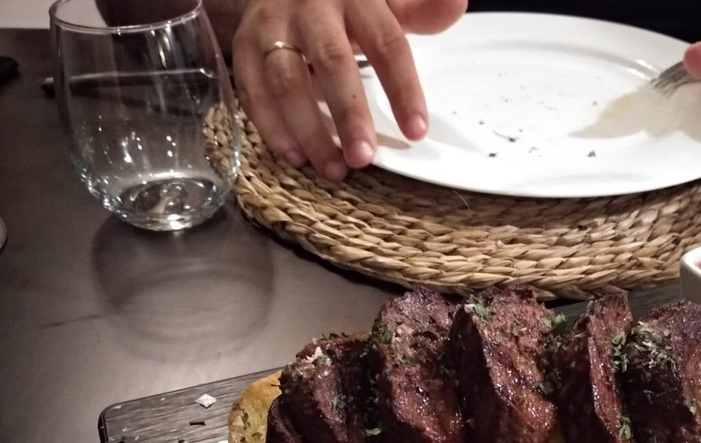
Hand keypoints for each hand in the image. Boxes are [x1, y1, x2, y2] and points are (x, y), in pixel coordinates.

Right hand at [232, 0, 465, 180]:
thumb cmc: (343, 3)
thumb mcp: (386, 0)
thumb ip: (419, 10)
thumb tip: (456, 4)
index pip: (387, 43)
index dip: (403, 89)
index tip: (416, 131)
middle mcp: (311, 6)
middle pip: (333, 62)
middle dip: (350, 114)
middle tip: (364, 158)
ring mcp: (272, 25)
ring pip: (288, 80)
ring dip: (310, 130)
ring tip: (334, 168)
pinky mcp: (244, 45)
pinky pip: (253, 89)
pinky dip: (272, 127)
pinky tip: (295, 156)